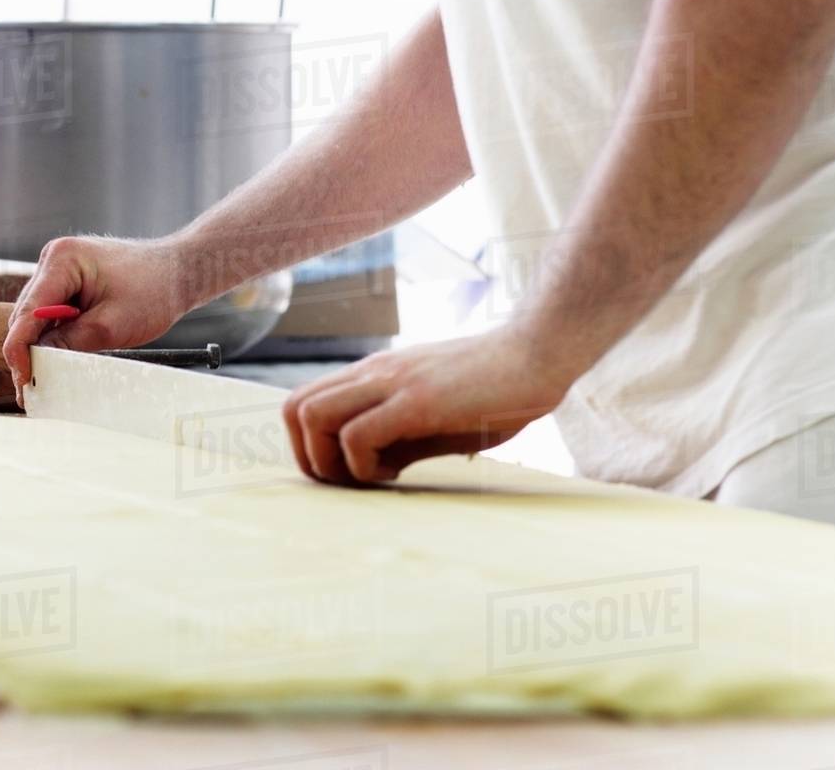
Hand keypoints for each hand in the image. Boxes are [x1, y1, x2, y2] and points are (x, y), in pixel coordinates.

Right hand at [3, 236, 189, 405]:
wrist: (180, 272)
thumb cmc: (155, 289)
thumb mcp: (110, 326)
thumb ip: (69, 344)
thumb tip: (38, 365)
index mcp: (62, 260)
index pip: (27, 312)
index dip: (19, 350)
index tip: (23, 380)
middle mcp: (55, 260)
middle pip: (27, 315)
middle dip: (28, 351)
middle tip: (31, 388)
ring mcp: (61, 270)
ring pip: (38, 317)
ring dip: (42, 344)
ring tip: (46, 377)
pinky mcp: (70, 282)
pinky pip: (53, 313)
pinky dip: (56, 335)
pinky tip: (61, 357)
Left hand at [282, 328, 574, 484]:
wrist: (540, 353)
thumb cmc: (496, 388)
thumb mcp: (436, 416)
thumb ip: (400, 436)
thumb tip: (373, 469)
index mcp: (374, 375)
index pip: (303, 403)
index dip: (309, 446)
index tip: (347, 471)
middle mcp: (373, 373)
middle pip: (294, 409)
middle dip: (309, 458)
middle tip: (350, 481)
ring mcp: (392, 383)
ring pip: (312, 416)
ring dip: (330, 461)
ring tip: (372, 476)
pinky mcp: (417, 399)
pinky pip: (357, 435)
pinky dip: (364, 466)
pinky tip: (398, 472)